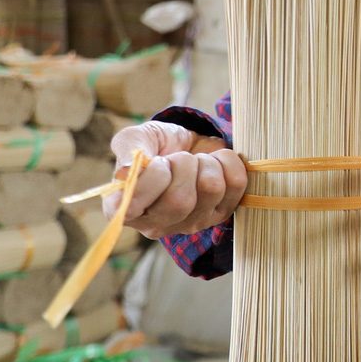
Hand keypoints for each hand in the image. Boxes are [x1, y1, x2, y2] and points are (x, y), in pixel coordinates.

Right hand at [107, 121, 248, 240]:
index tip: (156, 162)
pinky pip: (235, 185)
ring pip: (210, 189)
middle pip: (179, 201)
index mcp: (126, 208)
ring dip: (207, 163)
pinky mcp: (220, 215)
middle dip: (183, 165)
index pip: (128, 210)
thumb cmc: (157, 146)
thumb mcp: (137, 137)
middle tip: (179, 157)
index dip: (146, 184)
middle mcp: (155, 224)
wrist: (189, 144)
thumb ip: (129, 150)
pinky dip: (229, 163)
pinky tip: (215, 164)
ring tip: (197, 160)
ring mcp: (191, 223)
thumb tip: (125, 172)